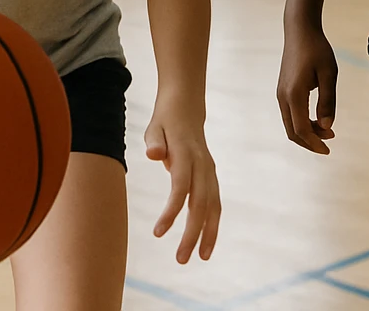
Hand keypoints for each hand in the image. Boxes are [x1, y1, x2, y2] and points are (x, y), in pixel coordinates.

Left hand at [145, 107, 220, 263]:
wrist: (186, 108)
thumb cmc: (165, 121)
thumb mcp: (154, 127)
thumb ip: (154, 142)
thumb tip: (153, 155)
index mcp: (187, 154)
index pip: (180, 188)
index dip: (171, 211)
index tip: (157, 233)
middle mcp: (203, 165)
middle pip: (200, 204)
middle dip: (193, 233)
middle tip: (181, 259)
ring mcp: (210, 171)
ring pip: (213, 206)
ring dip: (208, 233)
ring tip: (198, 257)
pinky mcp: (211, 177)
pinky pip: (215, 204)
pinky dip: (212, 224)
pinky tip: (206, 244)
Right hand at [276, 23, 337, 154]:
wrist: (300, 30)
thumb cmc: (317, 49)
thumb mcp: (329, 74)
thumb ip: (328, 101)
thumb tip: (327, 126)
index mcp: (294, 94)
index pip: (302, 129)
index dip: (315, 143)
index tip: (329, 149)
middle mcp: (283, 96)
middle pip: (292, 132)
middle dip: (310, 142)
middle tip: (330, 142)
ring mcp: (280, 93)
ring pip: (290, 124)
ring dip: (306, 133)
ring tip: (327, 131)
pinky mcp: (282, 90)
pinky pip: (289, 115)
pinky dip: (302, 123)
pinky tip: (317, 119)